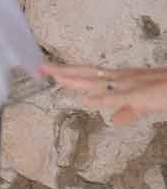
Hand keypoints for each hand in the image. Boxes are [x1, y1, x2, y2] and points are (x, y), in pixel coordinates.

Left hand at [44, 61, 166, 124]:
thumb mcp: (146, 104)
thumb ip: (130, 111)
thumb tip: (114, 120)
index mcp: (123, 80)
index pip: (92, 74)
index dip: (72, 73)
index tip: (52, 72)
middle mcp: (123, 78)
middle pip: (89, 73)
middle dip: (66, 72)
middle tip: (42, 68)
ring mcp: (130, 85)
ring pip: (98, 81)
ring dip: (77, 79)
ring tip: (55, 77)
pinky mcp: (140, 95)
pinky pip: (118, 97)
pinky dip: (103, 98)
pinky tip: (87, 100)